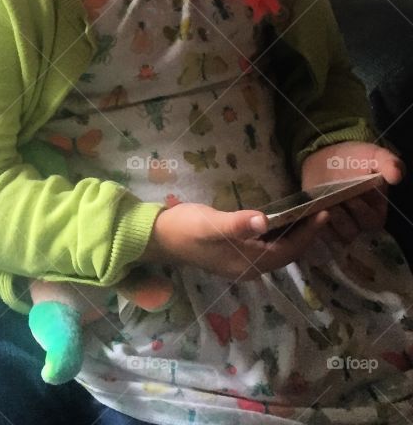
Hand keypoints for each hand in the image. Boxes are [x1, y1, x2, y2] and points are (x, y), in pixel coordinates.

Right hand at [140, 202, 330, 280]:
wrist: (157, 237)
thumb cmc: (185, 228)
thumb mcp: (211, 223)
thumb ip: (238, 223)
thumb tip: (265, 220)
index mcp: (248, 263)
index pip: (288, 251)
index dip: (307, 234)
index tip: (323, 214)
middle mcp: (249, 268)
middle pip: (286, 254)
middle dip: (304, 235)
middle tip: (319, 212)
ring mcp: (240, 263)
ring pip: (276, 252)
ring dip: (292, 235)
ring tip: (305, 215)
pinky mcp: (232, 255)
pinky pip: (264, 248)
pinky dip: (276, 235)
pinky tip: (277, 222)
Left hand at [300, 142, 404, 244]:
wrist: (325, 157)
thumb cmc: (353, 159)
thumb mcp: (372, 155)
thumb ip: (387, 162)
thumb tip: (397, 175)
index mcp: (376, 209)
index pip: (372, 219)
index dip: (361, 210)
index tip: (351, 195)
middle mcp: (359, 221)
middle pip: (353, 231)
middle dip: (342, 217)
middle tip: (332, 200)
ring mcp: (339, 224)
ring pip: (336, 234)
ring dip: (328, 221)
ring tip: (322, 206)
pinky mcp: (321, 224)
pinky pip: (320, 234)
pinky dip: (316, 226)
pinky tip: (311, 213)